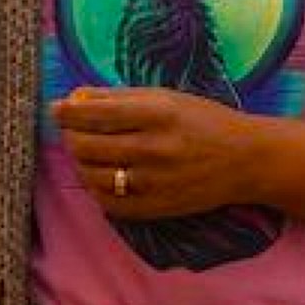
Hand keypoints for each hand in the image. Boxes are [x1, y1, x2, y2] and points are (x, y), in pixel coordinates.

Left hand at [53, 86, 263, 222]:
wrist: (247, 160)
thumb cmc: (205, 121)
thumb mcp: (167, 97)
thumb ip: (120, 98)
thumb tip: (75, 100)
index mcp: (158, 113)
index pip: (95, 113)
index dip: (67, 111)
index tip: (57, 109)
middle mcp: (155, 147)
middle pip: (88, 145)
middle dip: (71, 137)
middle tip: (71, 132)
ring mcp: (155, 181)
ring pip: (94, 176)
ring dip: (81, 164)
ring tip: (86, 154)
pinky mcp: (158, 207)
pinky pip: (110, 203)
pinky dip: (97, 190)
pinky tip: (103, 178)